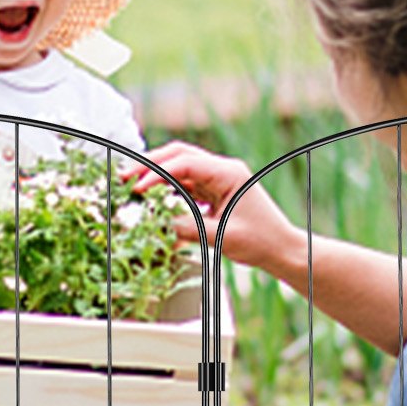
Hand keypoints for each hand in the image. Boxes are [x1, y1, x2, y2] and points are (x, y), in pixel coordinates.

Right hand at [132, 140, 298, 271]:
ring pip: (180, 170)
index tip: (138, 189)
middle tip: (126, 177)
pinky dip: (168, 191)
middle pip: (179, 156)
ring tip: (133, 188)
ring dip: (157, 177)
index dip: (158, 174)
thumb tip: (159, 224)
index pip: (185, 163)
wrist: (281, 249)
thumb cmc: (260, 241)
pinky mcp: (214, 192)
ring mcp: (218, 179)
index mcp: (228, 173)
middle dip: (151, 165)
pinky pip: (186, 186)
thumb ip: (190, 229)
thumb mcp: (222, 237)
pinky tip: (153, 201)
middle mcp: (222, 170)